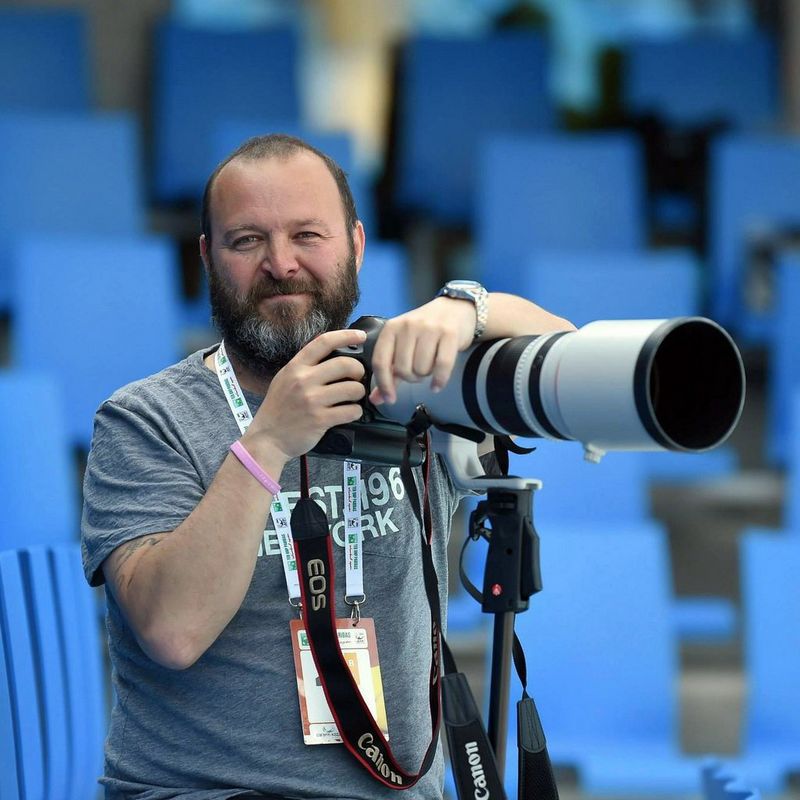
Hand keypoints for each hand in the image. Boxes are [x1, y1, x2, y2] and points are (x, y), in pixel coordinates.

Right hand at [248, 329, 367, 459]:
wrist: (267, 439)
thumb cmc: (278, 409)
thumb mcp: (284, 379)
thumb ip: (305, 366)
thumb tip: (332, 353)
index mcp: (295, 367)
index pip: (324, 342)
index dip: (346, 336)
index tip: (360, 336)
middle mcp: (303, 380)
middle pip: (345, 364)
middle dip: (359, 370)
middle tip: (358, 377)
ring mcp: (312, 400)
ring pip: (353, 388)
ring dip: (359, 392)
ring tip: (354, 397)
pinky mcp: (320, 420)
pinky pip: (351, 411)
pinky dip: (355, 411)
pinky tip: (350, 412)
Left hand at [369, 297, 474, 404]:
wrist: (454, 309)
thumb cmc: (425, 331)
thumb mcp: (403, 346)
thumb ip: (390, 373)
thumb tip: (377, 399)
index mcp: (391, 328)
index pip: (380, 361)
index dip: (384, 384)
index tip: (390, 399)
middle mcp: (408, 326)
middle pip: (403, 369)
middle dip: (411, 378)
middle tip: (418, 372)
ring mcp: (429, 328)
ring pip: (421, 368)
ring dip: (426, 376)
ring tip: (429, 367)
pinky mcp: (449, 333)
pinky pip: (442, 366)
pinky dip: (439, 380)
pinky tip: (437, 384)